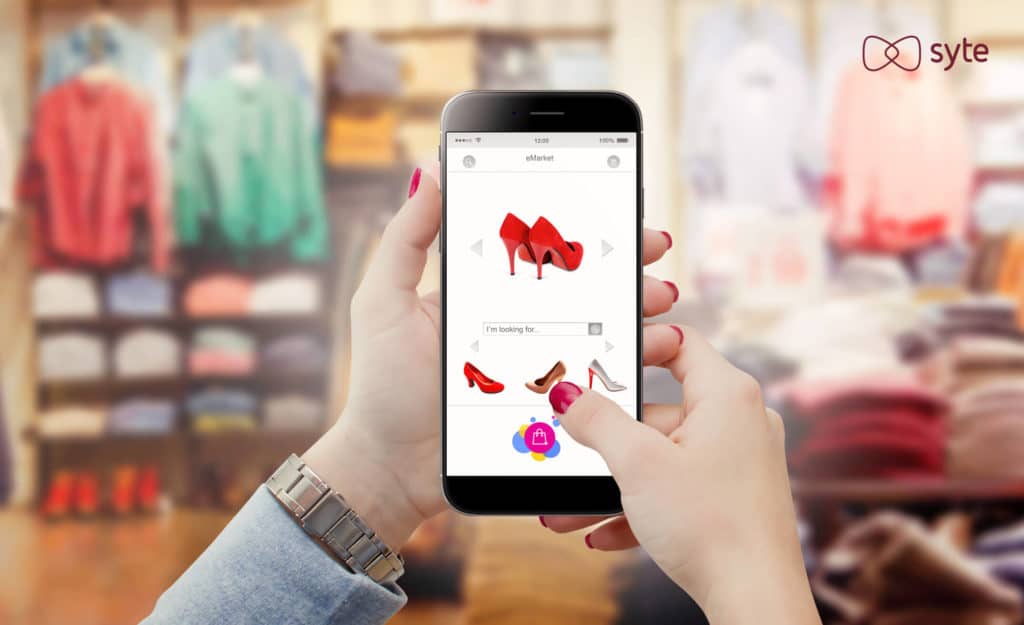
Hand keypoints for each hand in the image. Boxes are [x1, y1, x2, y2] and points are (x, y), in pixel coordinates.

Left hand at [304, 167, 680, 548]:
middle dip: (624, 260)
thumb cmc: (383, 383)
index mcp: (485, 291)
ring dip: (637, 304)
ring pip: (602, 324)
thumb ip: (407, 239)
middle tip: (653, 247)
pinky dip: (630, 359)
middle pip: (583, 282)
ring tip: (659, 296)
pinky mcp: (553, 404)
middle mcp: (519, 321)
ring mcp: (540, 363)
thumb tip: (432, 171)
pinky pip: (599, 375)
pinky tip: (650, 347)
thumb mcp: (384, 302)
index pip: (540, 247)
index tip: (616, 204)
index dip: (580, 225)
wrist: (393, 465)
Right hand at [542, 332, 820, 624]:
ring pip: (660, 459)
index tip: (597, 361)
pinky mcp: (731, 497)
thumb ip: (597, 421)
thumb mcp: (638, 464)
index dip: (636, 344)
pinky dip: (639, 507)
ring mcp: (737, 462)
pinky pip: (675, 489)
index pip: (679, 343)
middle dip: (606, 439)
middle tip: (570, 444)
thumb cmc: (712, 527)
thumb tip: (568, 394)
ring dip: (612, 483)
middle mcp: (739, 421)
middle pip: (657, 409)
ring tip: (568, 508)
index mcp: (727, 395)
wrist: (755, 602)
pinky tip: (602, 532)